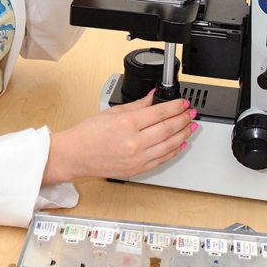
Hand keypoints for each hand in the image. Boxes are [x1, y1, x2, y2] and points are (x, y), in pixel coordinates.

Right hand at [43, 91, 197, 184]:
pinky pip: (162, 159)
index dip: (175, 107)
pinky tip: (180, 143)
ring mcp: (137, 158)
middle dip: (183, 119)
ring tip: (190, 126)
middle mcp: (134, 142)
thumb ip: (137, 105)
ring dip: (183, 134)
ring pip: (169, 145)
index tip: (183, 103)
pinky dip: (174, 151)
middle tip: (190, 113)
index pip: (159, 113)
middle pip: (168, 128)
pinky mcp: (138, 169)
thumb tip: (153, 97)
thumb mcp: (112, 112)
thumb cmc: (88, 134)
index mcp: (127, 124)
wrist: (75, 155)